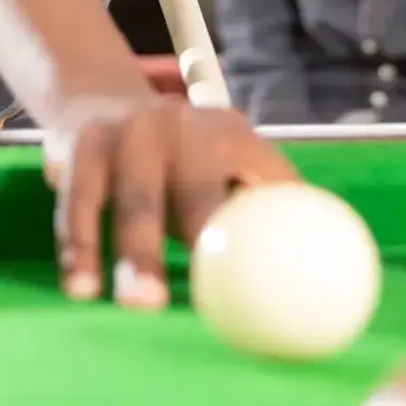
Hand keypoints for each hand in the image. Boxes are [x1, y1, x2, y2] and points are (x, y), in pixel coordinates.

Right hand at [48, 97, 297, 308]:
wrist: (100, 100)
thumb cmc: (183, 162)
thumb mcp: (229, 165)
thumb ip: (268, 211)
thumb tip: (326, 287)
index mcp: (230, 134)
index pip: (258, 185)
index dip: (266, 232)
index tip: (269, 284)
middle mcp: (180, 125)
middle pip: (194, 189)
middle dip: (200, 238)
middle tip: (217, 292)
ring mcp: (128, 132)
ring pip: (131, 199)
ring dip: (132, 253)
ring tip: (136, 305)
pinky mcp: (84, 146)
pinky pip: (80, 203)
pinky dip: (79, 248)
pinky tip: (81, 288)